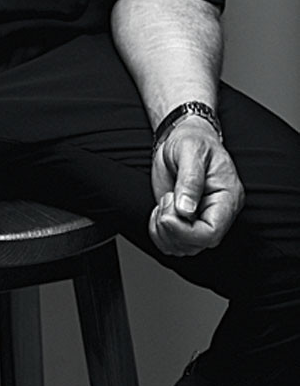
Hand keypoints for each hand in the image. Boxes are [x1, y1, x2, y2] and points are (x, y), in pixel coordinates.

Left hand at [150, 118, 243, 256]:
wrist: (182, 137)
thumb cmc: (191, 140)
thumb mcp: (190, 150)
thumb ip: (189, 179)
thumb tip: (186, 210)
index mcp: (227, 197)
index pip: (212, 233)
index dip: (186, 231)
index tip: (169, 213)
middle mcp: (216, 213)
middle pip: (197, 243)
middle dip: (172, 228)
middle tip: (166, 200)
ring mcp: (200, 219)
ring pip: (183, 248)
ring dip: (164, 231)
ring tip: (164, 203)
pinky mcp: (185, 221)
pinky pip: (172, 243)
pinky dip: (158, 233)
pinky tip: (159, 212)